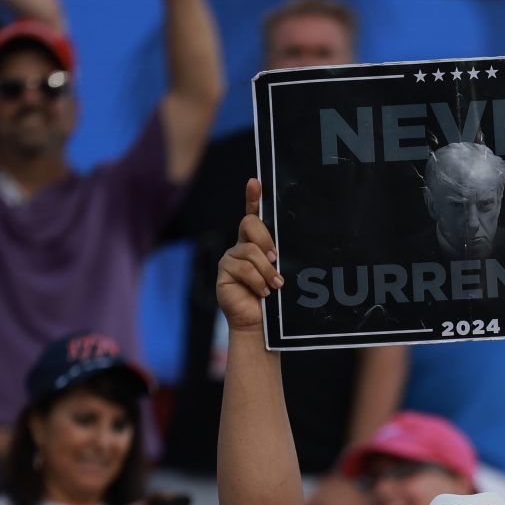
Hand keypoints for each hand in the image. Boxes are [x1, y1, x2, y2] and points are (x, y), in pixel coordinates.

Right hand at [215, 180, 279, 332]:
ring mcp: (230, 257)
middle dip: (266, 239)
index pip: (253, 214)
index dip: (253, 197)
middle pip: (250, 223)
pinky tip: (262, 292)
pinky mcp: (224, 271)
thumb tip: (279, 251)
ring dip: (267, 270)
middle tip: (276, 260)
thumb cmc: (273, 299)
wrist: (258, 323)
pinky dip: (257, 281)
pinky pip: (243, 268)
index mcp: (256, 242)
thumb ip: (278, 258)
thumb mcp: (280, 274)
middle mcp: (241, 245)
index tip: (255, 182)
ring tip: (274, 286)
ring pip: (250, 250)